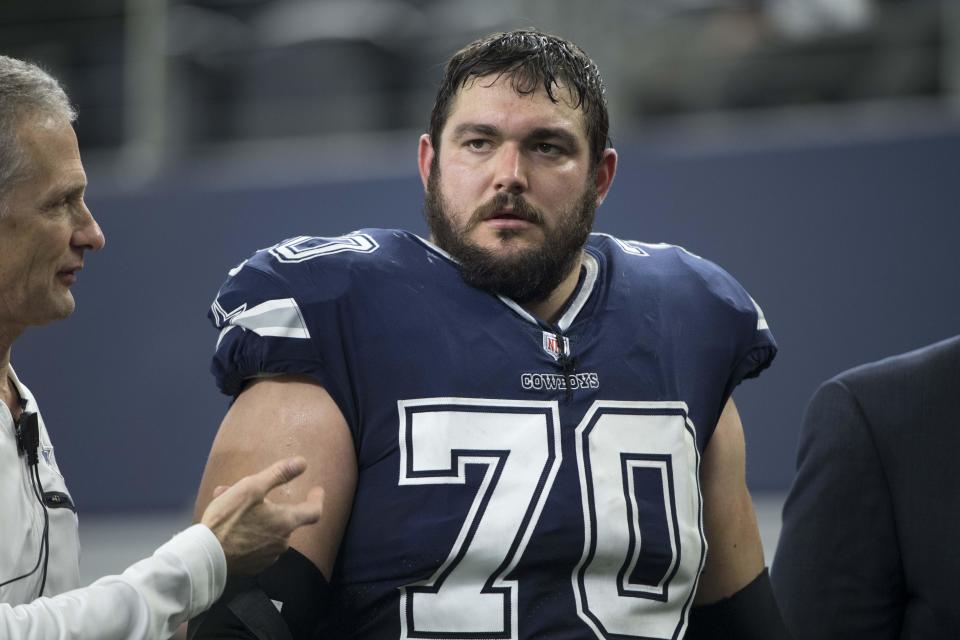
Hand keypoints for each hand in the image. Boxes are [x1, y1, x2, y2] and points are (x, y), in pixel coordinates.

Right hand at [200, 456, 324, 574]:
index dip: (316, 500)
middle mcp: (281, 543)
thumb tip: (302, 463)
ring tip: (227, 505)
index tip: (316, 491)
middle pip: (282, 518)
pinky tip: (227, 526)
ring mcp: (267, 557)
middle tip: (243, 492)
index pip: (313, 512)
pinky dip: (247, 532)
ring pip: (265, 530)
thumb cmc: (228, 519)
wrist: (204, 556)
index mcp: (286, 522)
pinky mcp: (252, 566)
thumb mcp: (251, 488)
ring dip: (253, 517)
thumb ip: (279, 474)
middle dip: (267, 504)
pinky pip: (255, 544)